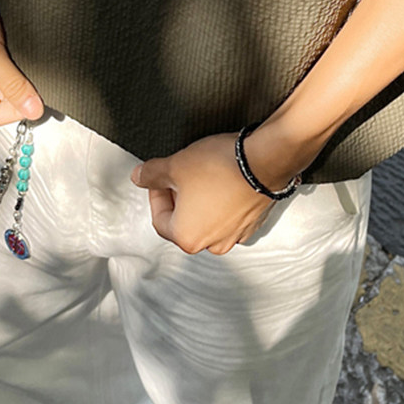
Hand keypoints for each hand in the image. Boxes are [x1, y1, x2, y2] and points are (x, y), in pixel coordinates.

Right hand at [0, 0, 43, 127]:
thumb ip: (13, 84)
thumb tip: (34, 110)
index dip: (17, 108)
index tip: (37, 94)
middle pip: (0, 100)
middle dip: (18, 88)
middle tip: (32, 69)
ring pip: (5, 82)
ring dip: (17, 72)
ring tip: (20, 54)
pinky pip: (4, 66)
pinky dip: (14, 60)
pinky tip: (18, 47)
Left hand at [130, 132, 281, 255]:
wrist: (264, 160)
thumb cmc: (220, 167)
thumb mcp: (175, 165)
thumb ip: (152, 174)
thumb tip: (139, 177)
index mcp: (187, 237)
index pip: (160, 219)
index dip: (156, 194)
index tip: (161, 177)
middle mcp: (212, 244)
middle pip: (185, 222)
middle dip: (180, 198)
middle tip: (182, 174)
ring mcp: (236, 236)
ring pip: (208, 219)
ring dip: (202, 200)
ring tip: (205, 175)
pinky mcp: (253, 223)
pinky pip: (230, 215)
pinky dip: (224, 201)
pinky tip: (225, 180)